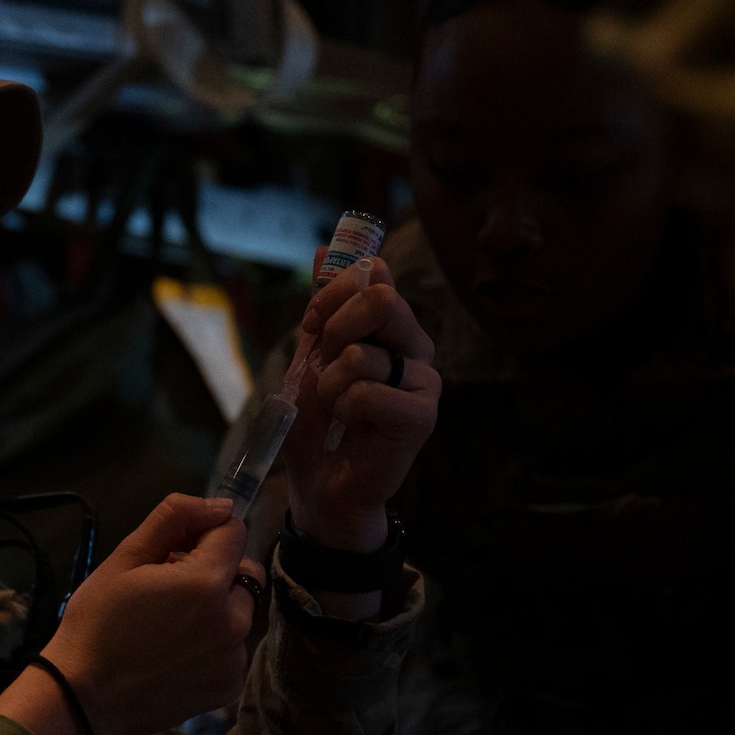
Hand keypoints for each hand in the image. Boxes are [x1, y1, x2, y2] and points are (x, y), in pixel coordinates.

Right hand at [0, 495, 260, 734]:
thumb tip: (220, 505)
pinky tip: (176, 656)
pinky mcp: (230, 685)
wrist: (85, 697)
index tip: (174, 551)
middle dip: (212, 573)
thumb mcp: (123, 559)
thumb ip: (173, 519)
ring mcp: (235, 657)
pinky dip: (213, 646)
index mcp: (206, 582)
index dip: (204, 532)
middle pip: (241, 573)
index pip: (234, 531)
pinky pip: (233, 650)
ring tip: (169, 628)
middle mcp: (233, 619)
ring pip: (238, 613)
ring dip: (215, 610)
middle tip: (166, 592)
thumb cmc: (96, 623)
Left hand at [283, 255, 438, 553]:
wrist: (322, 484)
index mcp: (394, 327)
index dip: (330, 296)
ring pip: (363, 353)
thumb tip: (324, 249)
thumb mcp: (310, 356)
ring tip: (339, 408)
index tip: (312, 326)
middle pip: (380, 299)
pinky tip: (354, 427)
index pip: (371, 276)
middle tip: (325, 368)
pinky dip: (344, 409)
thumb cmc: (318, 422)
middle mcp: (416, 347)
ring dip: (330, 384)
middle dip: (333, 332)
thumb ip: (322, 307)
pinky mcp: (423, 417)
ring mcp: (424, 382)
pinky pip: (367, 393)